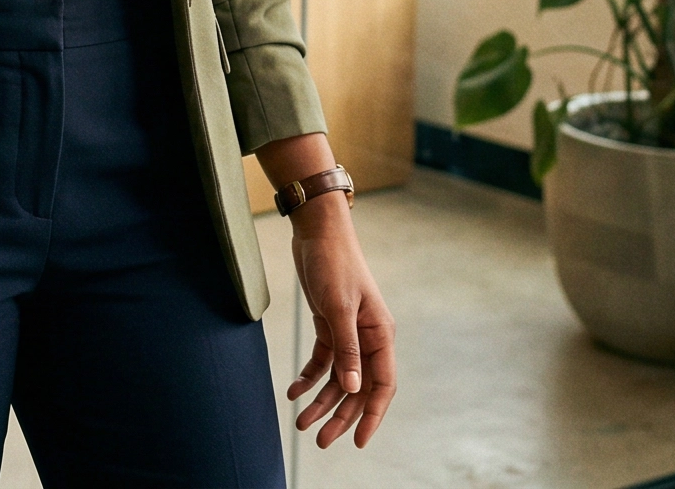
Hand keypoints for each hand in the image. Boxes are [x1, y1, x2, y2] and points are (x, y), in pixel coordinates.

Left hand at [287, 195, 396, 447]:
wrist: (318, 232)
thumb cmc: (334, 263)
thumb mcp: (339, 307)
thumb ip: (347, 348)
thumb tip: (353, 389)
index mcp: (380, 335)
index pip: (381, 385)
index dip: (371, 415)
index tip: (359, 441)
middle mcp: (368, 338)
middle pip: (357, 388)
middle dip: (340, 415)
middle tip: (319, 440)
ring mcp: (348, 333)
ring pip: (338, 378)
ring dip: (321, 401)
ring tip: (301, 423)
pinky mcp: (329, 325)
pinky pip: (322, 361)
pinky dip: (309, 377)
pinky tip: (293, 391)